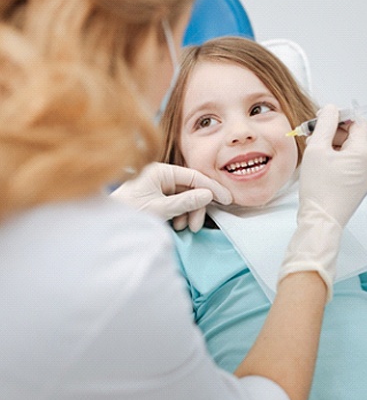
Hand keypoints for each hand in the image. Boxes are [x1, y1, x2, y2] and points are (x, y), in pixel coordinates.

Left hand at [111, 163, 231, 231]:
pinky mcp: (158, 197)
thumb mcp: (160, 209)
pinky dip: (181, 214)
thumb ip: (185, 202)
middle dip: (197, 207)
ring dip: (189, 213)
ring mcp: (160, 186)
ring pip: (185, 197)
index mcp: (161, 171)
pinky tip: (177, 225)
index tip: (227, 199)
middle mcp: (161, 176)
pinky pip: (177, 203)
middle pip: (191, 188)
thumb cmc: (128, 213)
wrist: (105, 225)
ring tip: (184, 228)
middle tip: (197, 225)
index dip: (212, 187)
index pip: (194, 176)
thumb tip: (208, 195)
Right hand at [278, 105, 366, 299]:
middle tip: (312, 134)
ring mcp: (366, 177)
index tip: (321, 118)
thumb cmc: (318, 189)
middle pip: (354, 137)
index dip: (339, 117)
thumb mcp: (316, 150)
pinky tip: (320, 163)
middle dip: (332, 132)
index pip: (357, 123)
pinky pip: (350, 164)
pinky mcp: (359, 186)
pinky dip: (336, 159)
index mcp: (364, 154)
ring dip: (332, 145)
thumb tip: (330, 109)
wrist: (320, 221)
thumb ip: (324, 124)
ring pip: (350, 151)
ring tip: (313, 150)